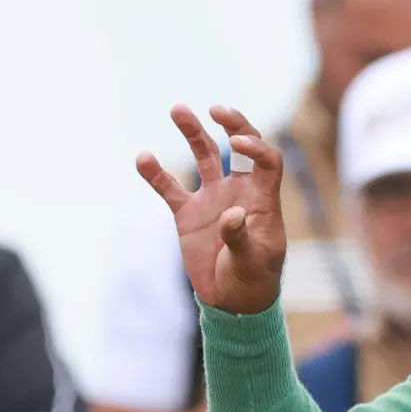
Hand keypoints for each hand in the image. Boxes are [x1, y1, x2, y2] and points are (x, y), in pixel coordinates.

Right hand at [136, 104, 286, 314]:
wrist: (232, 302)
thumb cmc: (254, 281)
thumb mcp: (253, 262)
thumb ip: (241, 238)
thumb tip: (231, 214)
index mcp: (263, 200)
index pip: (267, 161)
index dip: (255, 146)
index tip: (237, 142)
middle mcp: (240, 192)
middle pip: (240, 148)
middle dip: (232, 124)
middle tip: (216, 109)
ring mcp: (213, 199)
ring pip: (205, 157)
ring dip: (193, 132)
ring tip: (178, 109)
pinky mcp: (188, 214)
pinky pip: (169, 188)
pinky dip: (156, 174)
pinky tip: (143, 158)